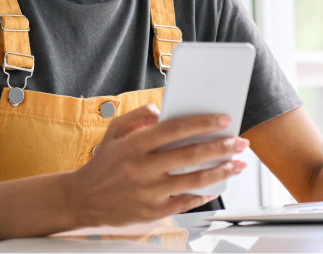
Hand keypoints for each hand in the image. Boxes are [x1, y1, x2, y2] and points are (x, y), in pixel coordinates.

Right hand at [69, 104, 247, 225]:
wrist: (82, 199)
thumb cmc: (103, 164)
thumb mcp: (114, 131)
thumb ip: (138, 115)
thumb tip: (163, 109)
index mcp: (135, 145)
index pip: (175, 129)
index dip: (203, 123)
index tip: (224, 120)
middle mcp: (143, 168)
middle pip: (191, 155)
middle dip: (221, 147)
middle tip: (240, 142)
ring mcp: (148, 192)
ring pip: (193, 180)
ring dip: (221, 171)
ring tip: (238, 164)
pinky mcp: (152, 212)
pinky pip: (185, 203)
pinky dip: (204, 194)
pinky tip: (216, 186)